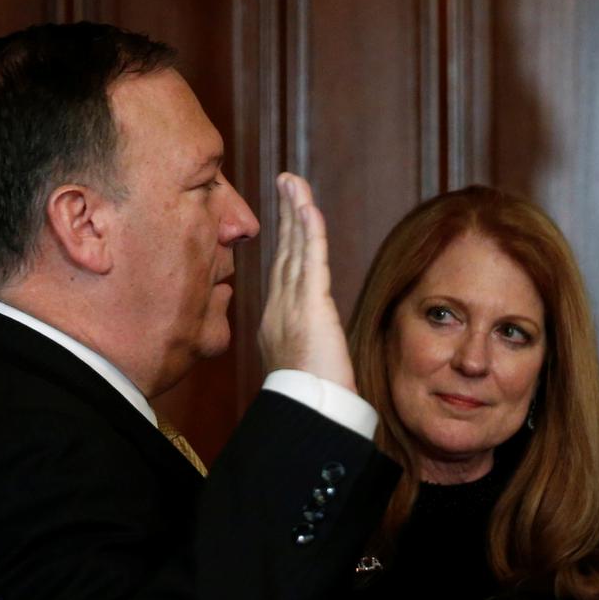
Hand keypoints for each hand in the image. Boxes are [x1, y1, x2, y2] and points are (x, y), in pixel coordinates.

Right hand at [258, 172, 354, 388]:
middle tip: (286, 183)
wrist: (309, 417)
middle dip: (285, 215)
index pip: (283, 272)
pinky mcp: (311, 307)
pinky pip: (310, 258)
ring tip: (292, 181)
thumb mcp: (308, 371)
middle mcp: (278, 309)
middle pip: (283, 252)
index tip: (289, 216)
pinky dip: (309, 228)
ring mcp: (291, 306)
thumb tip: (321, 345)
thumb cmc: (313, 404)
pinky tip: (307, 205)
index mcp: (277, 323)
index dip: (285, 241)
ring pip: (293, 248)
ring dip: (294, 211)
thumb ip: (312, 350)